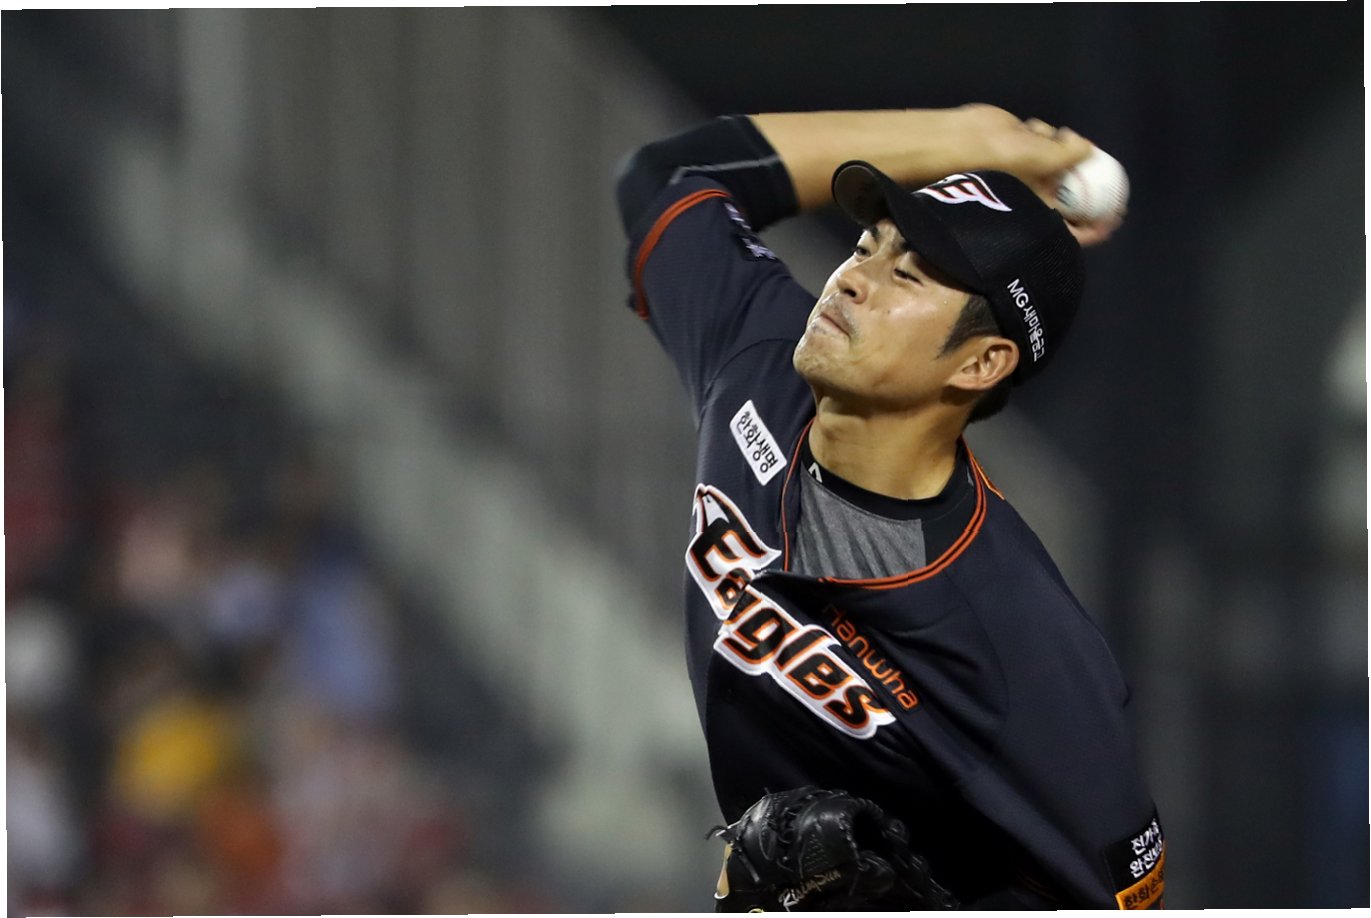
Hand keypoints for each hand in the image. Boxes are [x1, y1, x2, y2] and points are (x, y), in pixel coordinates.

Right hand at [956, 104, 1120, 245]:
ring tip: (1048, 136)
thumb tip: (1089, 150)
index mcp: (1039, 209)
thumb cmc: (1005, 162)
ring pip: (1060, 156)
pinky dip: (1042, 130)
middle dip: (1085, 173)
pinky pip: (1044, 137)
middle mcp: (1036, 193)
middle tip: (1098, 159)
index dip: (1095, 227)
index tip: (1115, 218)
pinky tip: (1030, 127)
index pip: (1071, 228)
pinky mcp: (1021, 148)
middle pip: (1071, 190)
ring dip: (1059, 142)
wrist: (968, 141)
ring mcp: (1030, 170)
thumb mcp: (1047, 160)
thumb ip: (1075, 155)